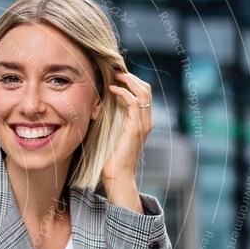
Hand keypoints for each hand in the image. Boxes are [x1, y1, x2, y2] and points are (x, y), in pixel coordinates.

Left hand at [102, 71, 152, 185]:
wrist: (119, 176)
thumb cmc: (113, 159)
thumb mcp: (114, 135)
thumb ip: (114, 121)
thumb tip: (102, 107)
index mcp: (142, 121)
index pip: (144, 93)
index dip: (132, 82)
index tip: (117, 77)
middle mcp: (146, 120)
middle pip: (147, 89)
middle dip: (132, 77)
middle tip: (116, 72)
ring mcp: (143, 124)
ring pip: (143, 92)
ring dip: (129, 81)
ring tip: (115, 77)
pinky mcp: (136, 128)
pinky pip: (133, 102)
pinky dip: (123, 92)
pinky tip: (111, 90)